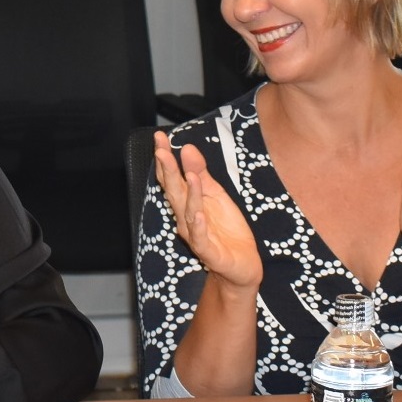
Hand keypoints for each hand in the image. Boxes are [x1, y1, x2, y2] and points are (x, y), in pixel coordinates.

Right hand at [152, 131, 260, 291]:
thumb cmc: (226, 230)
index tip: (160, 137)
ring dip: (188, 194)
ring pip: (188, 212)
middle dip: (168, 171)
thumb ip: (202, 174)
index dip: (165, 159)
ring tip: (189, 174)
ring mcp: (196, 236)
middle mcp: (186, 218)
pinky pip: (201, 238)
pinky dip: (198, 226)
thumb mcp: (217, 195)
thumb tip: (187, 147)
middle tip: (162, 150)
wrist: (242, 265)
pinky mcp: (209, 252)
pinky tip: (198, 214)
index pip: (172, 178)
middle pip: (175, 192)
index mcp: (187, 203)